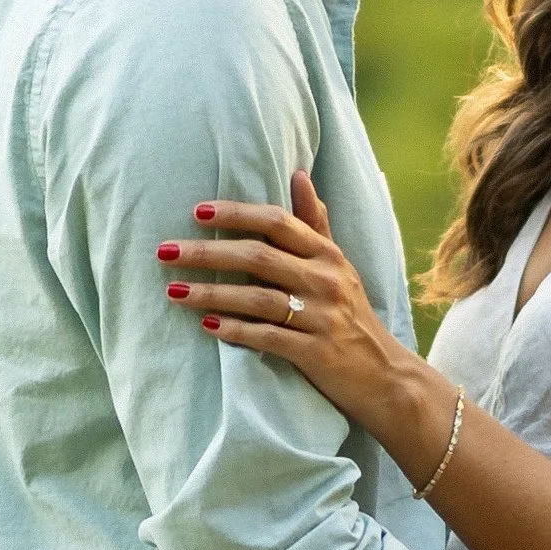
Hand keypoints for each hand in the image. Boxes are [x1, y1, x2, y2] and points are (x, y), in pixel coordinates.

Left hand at [157, 173, 427, 451]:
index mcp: (327, 254)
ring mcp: (322, 317)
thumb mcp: (338, 266)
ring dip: (211, 293)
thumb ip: (315, 223)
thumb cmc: (351, 316)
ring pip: (258, 298)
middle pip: (258, 257)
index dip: (235, 214)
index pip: (277, 222)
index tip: (196, 212)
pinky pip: (268, 337)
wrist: (385, 376)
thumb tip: (299, 173)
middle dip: (207, 253)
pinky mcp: (317, 352)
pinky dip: (236, 330)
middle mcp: (325, 280)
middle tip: (165, 251)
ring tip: (174, 291)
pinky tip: (207, 327)